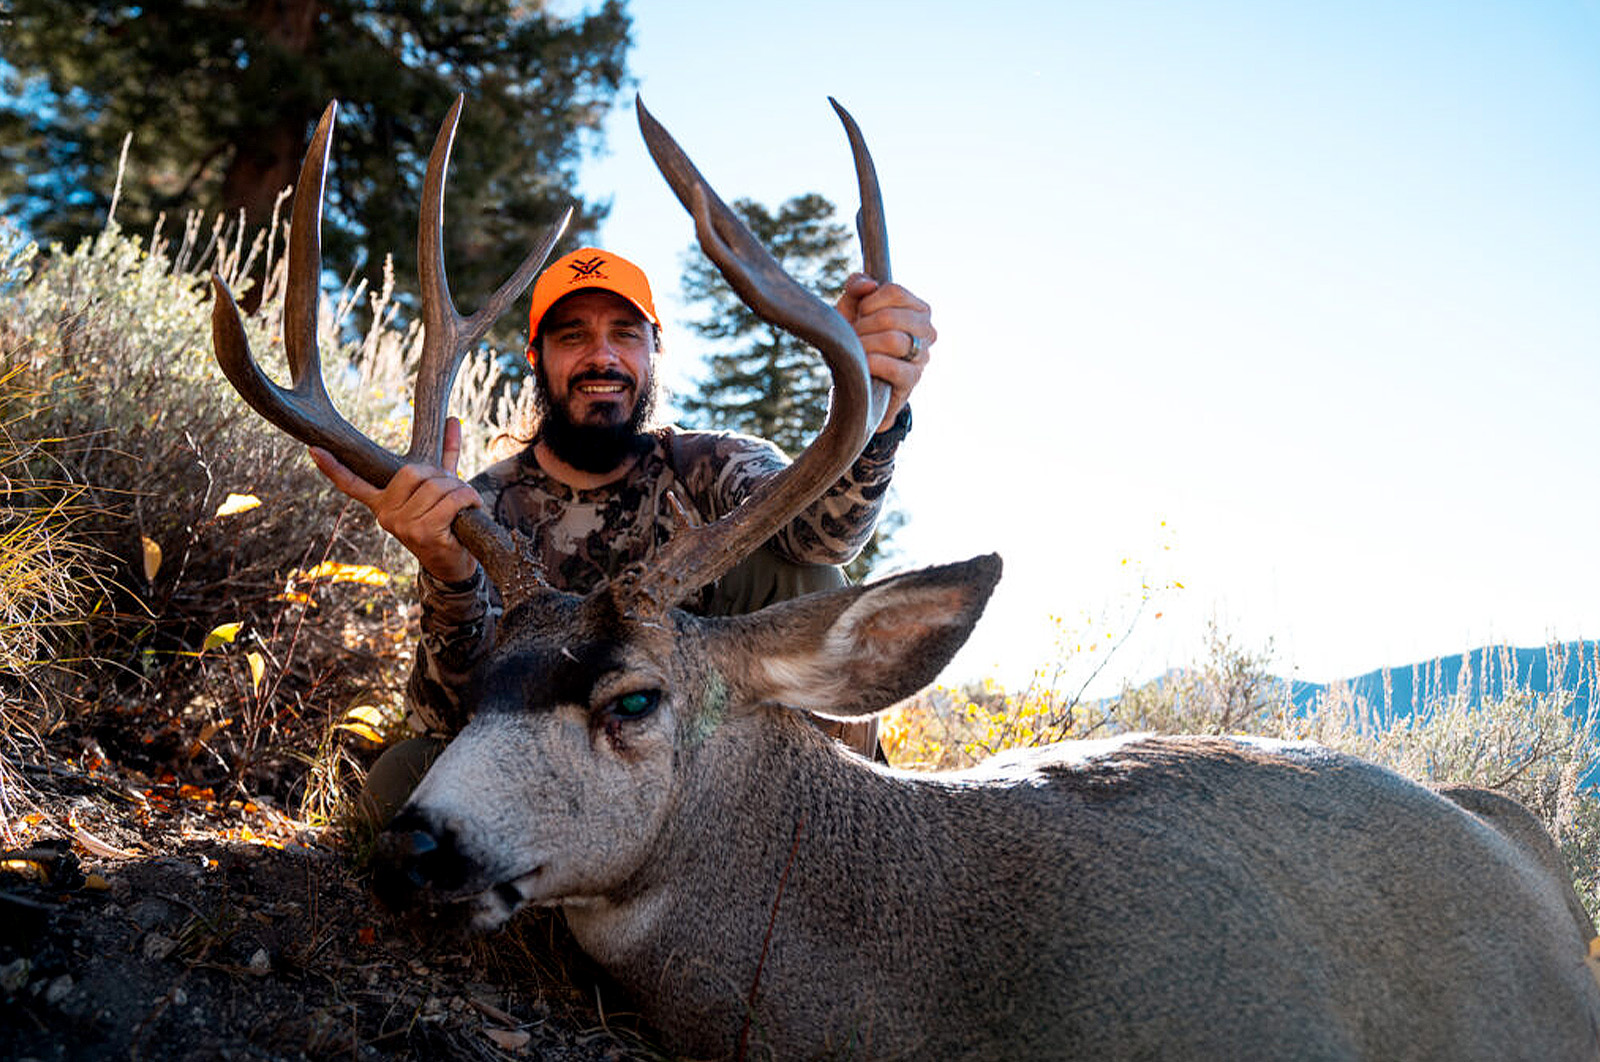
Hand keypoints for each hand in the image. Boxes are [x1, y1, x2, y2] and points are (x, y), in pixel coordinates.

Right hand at [307, 417, 482, 583]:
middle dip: (442, 478)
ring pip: (436, 487)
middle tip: (455, 493)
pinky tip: (470, 508)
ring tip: (465, 504)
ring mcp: (401, 525)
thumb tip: (453, 419)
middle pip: (414, 472)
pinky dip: (467, 499)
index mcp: (382, 503)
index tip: (313, 450)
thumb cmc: (446, 523)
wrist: (454, 564)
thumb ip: (444, 457)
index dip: (334, 468)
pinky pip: (450, 501)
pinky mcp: (422, 533)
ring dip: (460, 491)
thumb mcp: (441, 488)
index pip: (353, 484)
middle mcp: (385, 515)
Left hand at [834, 273, 935, 432]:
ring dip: (864, 345)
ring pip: (892, 340)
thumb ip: (857, 287)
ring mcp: (923, 356)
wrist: (858, 382)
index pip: (895, 291)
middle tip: (852, 337)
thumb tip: (869, 285)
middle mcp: (927, 330)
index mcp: (918, 308)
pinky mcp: (913, 379)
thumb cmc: (858, 339)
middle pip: (890, 316)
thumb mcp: (852, 308)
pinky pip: (894, 368)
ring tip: (856, 351)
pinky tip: (863, 366)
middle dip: (862, 326)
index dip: (868, 302)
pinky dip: (873, 364)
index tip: (858, 314)